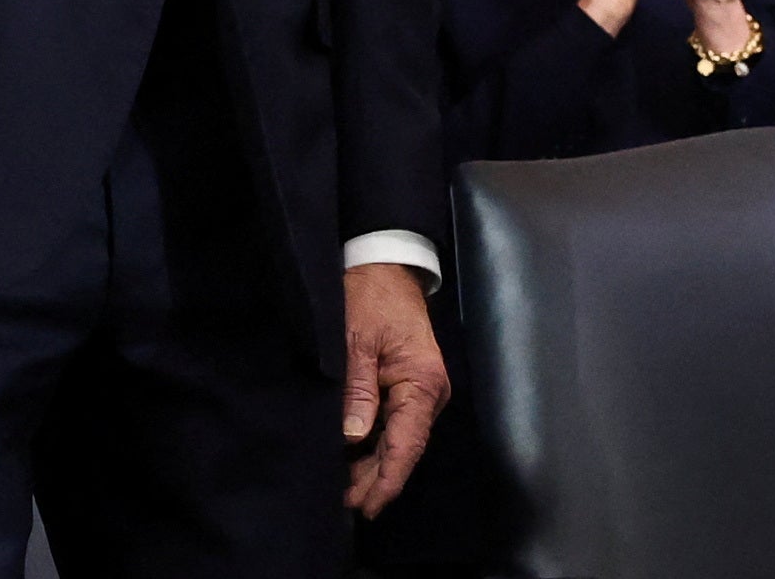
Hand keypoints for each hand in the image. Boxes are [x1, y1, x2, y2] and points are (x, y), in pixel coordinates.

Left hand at [342, 262, 450, 517]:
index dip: (387, 479)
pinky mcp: (410, 385)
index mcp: (421, 382)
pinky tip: (355, 459)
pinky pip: (395, 424)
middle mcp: (429, 392)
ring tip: (346, 489)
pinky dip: (376, 444)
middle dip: (377, 478)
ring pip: (400, 439)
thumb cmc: (370, 297)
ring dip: (375, 464)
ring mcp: (421, 390)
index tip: (367, 506)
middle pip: (405, 448)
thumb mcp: (355, 340)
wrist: (384, 267)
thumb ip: (357, 389)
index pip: (407, 443)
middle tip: (346, 504)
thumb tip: (354, 437)